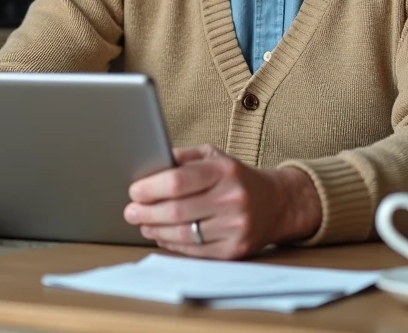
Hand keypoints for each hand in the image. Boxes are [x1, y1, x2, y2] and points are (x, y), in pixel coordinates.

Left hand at [123, 144, 320, 259]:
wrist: (277, 203)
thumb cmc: (236, 177)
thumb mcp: (213, 156)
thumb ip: (182, 158)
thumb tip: (149, 165)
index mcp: (224, 170)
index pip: (178, 181)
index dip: (151, 188)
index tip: (134, 191)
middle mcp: (233, 199)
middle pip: (177, 210)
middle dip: (146, 212)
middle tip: (130, 211)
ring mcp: (236, 227)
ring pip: (184, 234)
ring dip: (156, 230)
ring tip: (142, 223)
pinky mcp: (235, 250)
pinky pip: (195, 251)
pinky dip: (172, 244)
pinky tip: (161, 235)